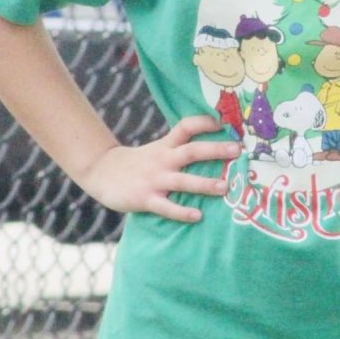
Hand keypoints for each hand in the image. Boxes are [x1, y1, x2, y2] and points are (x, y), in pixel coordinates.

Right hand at [77, 115, 239, 222]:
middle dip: (215, 150)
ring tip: (225, 187)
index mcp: (166, 145)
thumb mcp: (158, 149)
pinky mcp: (146, 199)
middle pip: (191, 151)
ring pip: (183, 181)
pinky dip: (182, 212)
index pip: (186, 126)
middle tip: (237, 151)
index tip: (225, 123)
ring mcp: (154, 180)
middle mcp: (163, 160)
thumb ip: (179, 148)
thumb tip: (214, 147)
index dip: (204, 122)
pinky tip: (198, 216)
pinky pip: (167, 207)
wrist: (102, 172)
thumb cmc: (138, 162)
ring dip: (204, 183)